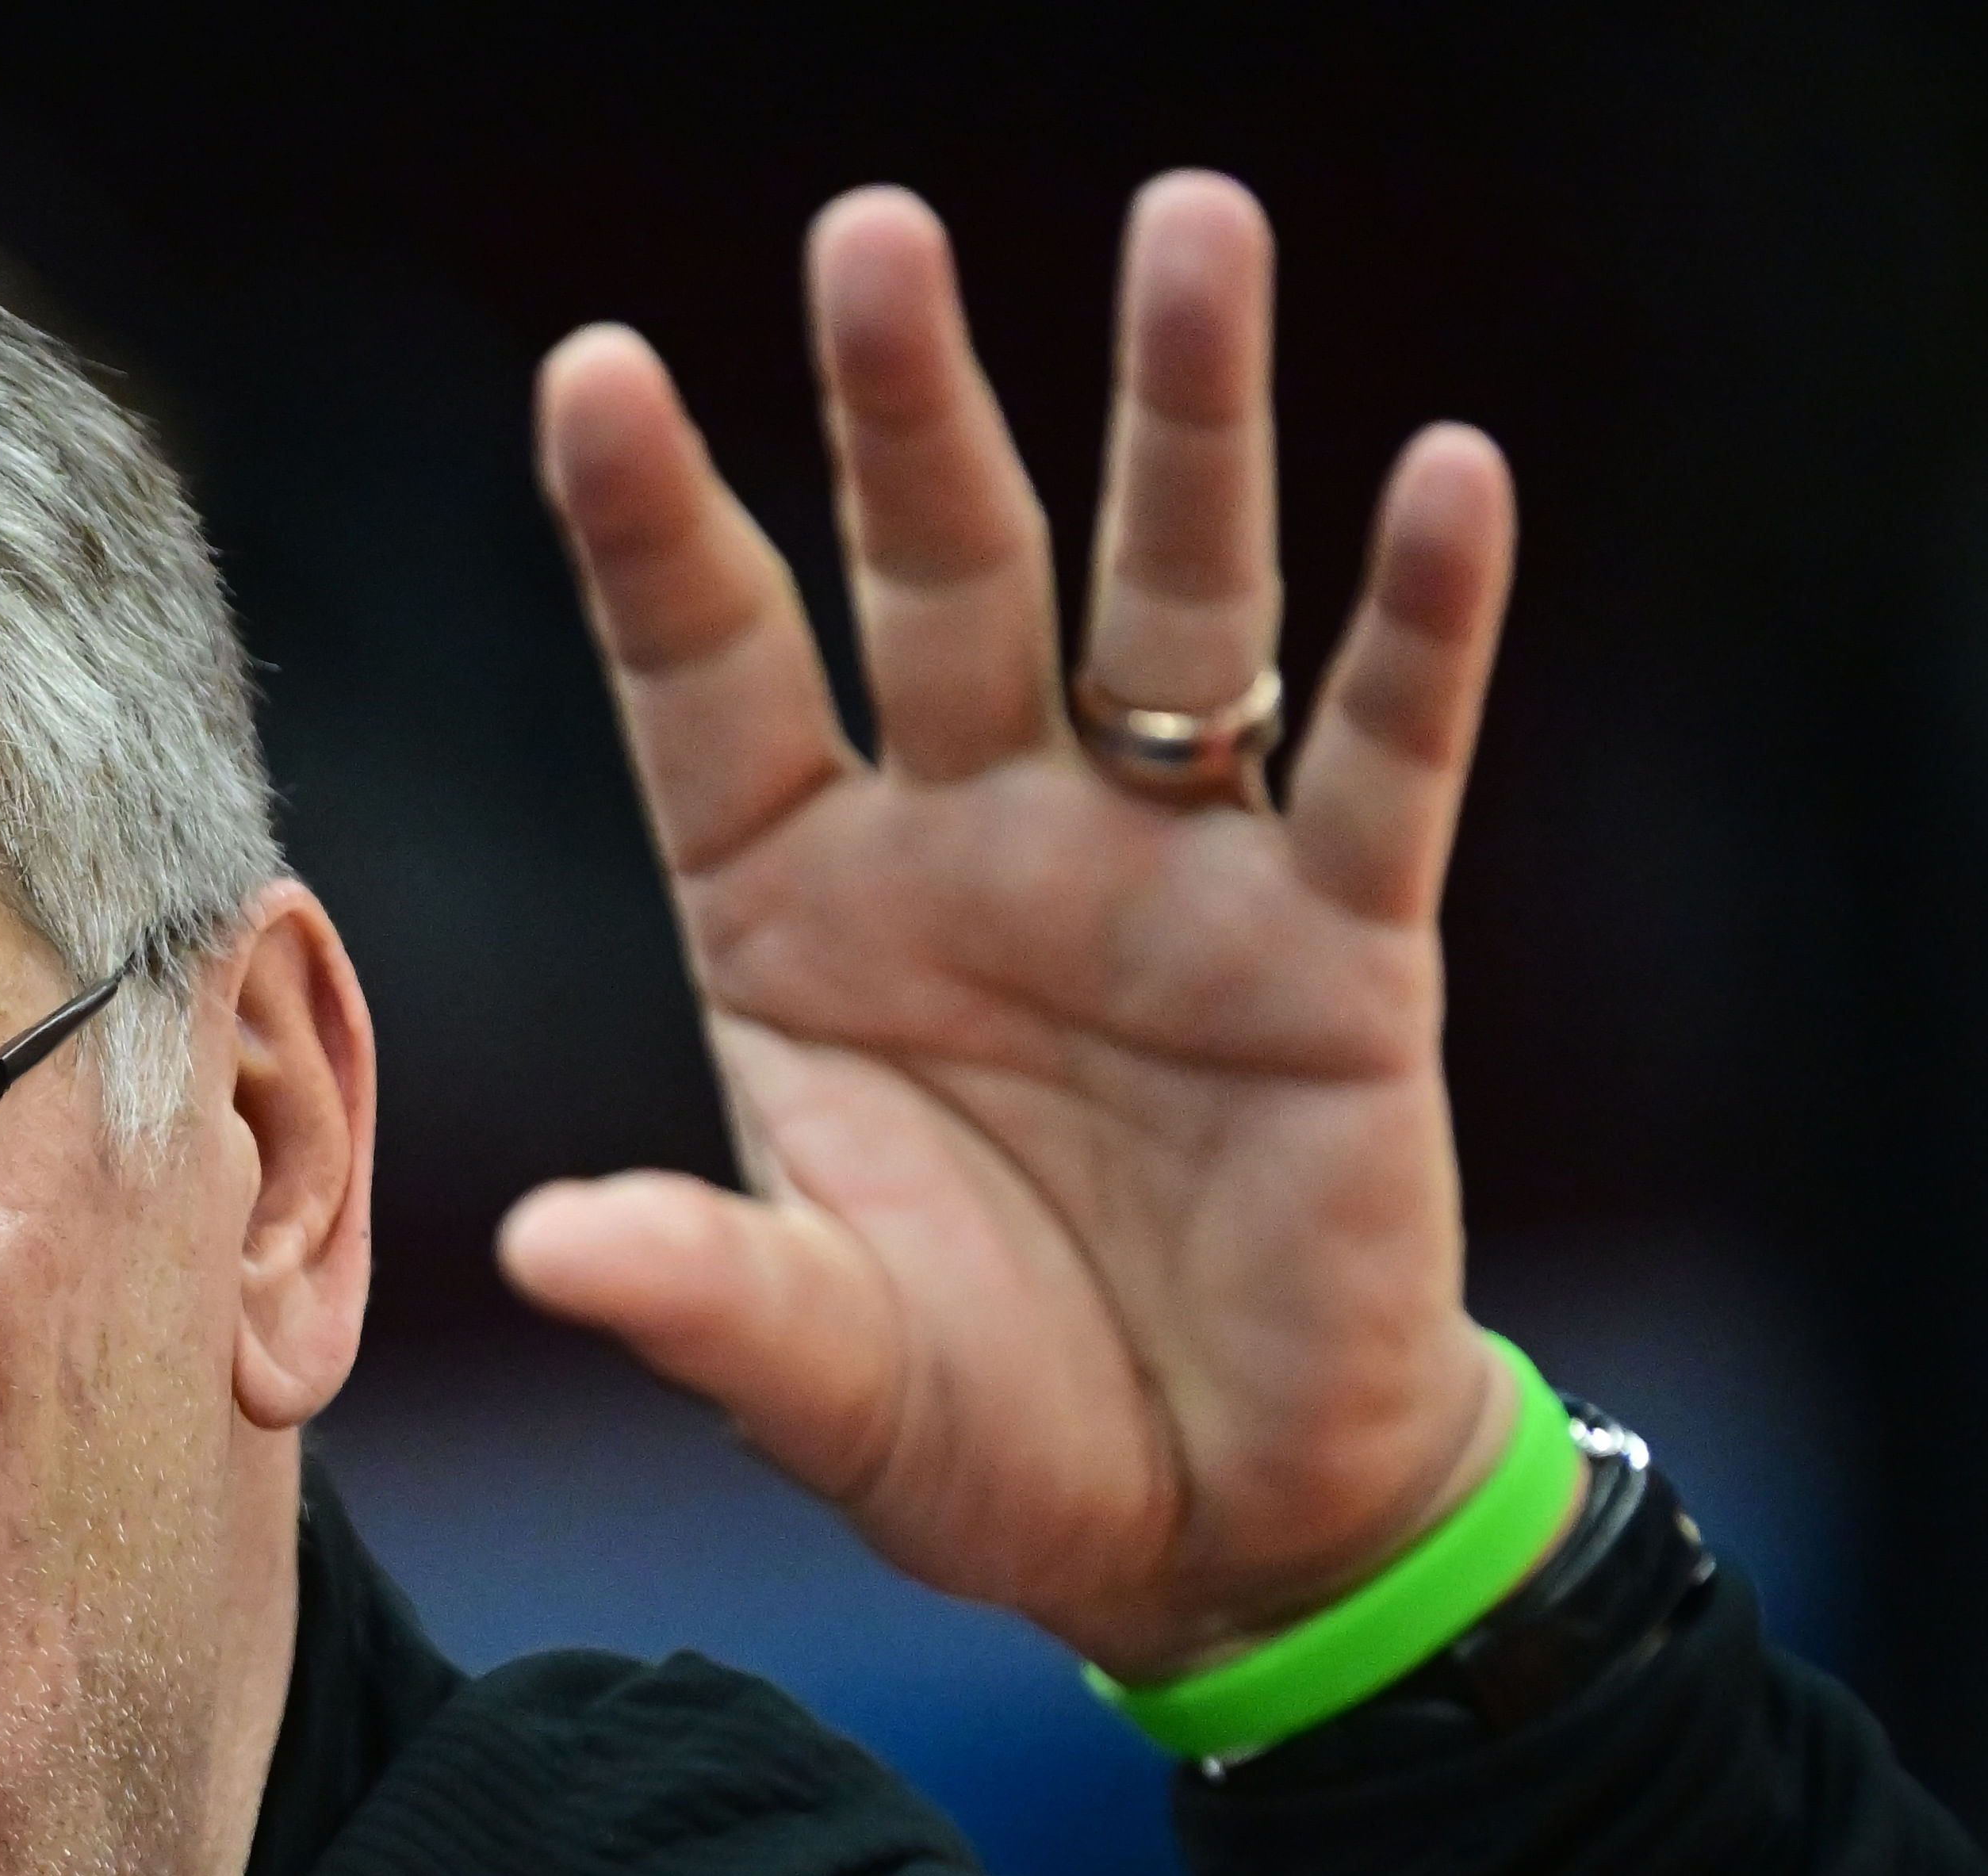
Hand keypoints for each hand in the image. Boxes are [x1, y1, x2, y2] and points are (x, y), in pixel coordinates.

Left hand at [501, 176, 1525, 1681]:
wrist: (1209, 1534)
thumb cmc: (989, 1434)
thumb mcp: (820, 1381)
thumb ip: (702, 1294)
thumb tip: (541, 1247)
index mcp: (799, 920)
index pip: (710, 680)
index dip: (655, 533)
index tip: (593, 371)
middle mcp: (974, 852)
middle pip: (940, 583)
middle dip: (907, 413)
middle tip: (874, 234)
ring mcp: (1165, 879)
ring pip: (1172, 608)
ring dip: (1182, 422)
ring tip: (1193, 229)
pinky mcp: (1340, 950)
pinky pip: (1387, 760)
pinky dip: (1423, 624)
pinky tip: (1446, 479)